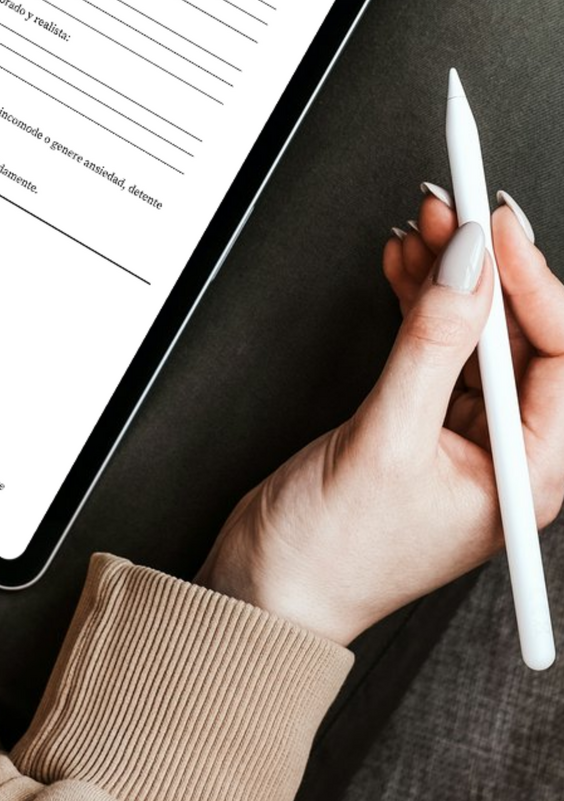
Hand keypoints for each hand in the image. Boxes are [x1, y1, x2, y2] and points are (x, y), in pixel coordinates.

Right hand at [196, 191, 563, 644]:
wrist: (266, 589)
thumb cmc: (332, 556)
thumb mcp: (387, 439)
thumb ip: (430, 344)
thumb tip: (468, 264)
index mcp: (529, 477)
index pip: (561, 356)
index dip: (531, 283)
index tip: (493, 228)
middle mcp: (507, 455)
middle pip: (520, 336)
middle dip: (485, 268)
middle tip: (453, 212)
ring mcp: (463, 436)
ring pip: (475, 332)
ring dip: (448, 276)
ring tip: (421, 227)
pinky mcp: (420, 419)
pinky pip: (434, 344)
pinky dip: (419, 300)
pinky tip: (403, 266)